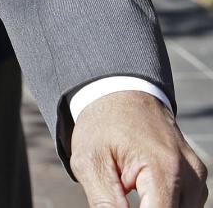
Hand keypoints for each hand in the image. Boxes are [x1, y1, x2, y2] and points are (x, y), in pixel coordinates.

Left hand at [70, 90, 206, 205]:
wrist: (119, 92)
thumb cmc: (102, 125)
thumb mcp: (90, 162)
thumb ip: (105, 205)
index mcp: (163, 168)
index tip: (118, 202)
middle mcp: (189, 174)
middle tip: (120, 189)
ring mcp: (197, 177)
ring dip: (153, 206)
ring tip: (128, 187)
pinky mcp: (196, 179)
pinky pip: (183, 205)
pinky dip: (162, 204)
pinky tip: (142, 191)